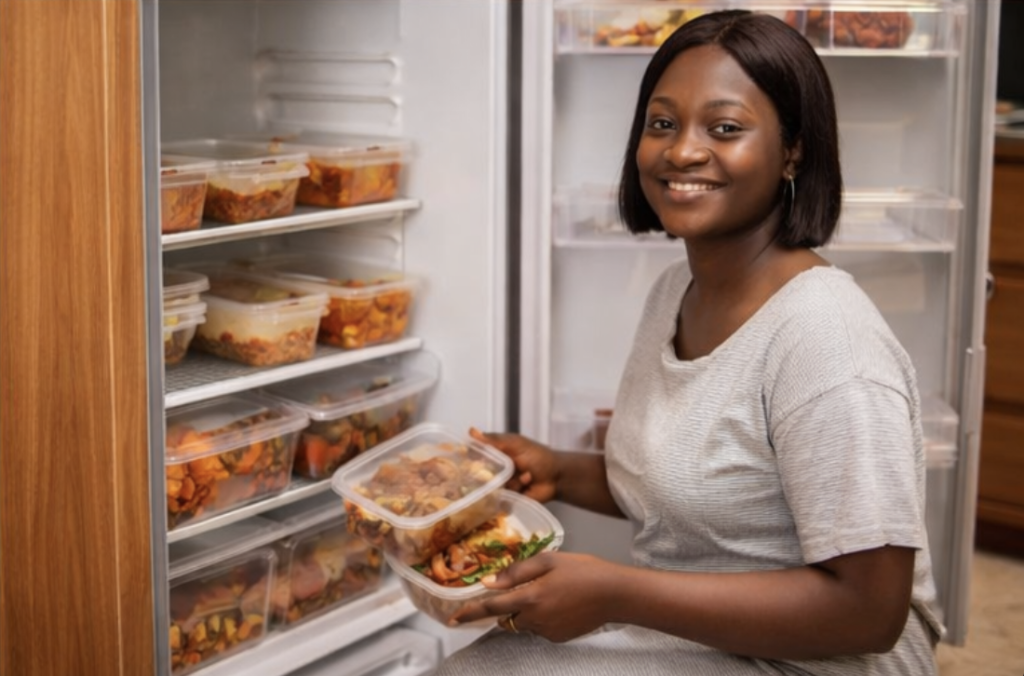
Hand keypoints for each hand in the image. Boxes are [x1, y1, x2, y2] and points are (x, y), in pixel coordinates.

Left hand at [449, 551, 619, 642]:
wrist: (616, 594)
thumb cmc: (584, 570)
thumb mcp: (549, 561)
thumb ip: (516, 572)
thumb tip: (489, 582)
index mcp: (530, 597)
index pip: (491, 608)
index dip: (470, 613)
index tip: (453, 619)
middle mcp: (535, 619)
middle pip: (507, 617)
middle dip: (508, 606)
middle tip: (526, 588)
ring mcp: (547, 631)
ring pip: (524, 623)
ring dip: (527, 611)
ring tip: (551, 591)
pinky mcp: (558, 638)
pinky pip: (540, 628)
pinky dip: (542, 617)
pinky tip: (561, 603)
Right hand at [469, 428, 559, 502]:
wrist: (556, 477)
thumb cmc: (538, 456)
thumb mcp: (516, 444)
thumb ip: (495, 440)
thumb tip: (471, 431)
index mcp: (496, 454)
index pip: (474, 457)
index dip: (469, 459)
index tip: (467, 459)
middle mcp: (495, 470)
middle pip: (480, 475)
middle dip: (491, 474)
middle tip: (508, 469)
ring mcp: (501, 486)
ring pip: (492, 488)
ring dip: (512, 481)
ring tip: (527, 476)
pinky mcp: (507, 499)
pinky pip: (501, 500)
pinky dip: (515, 491)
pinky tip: (527, 485)